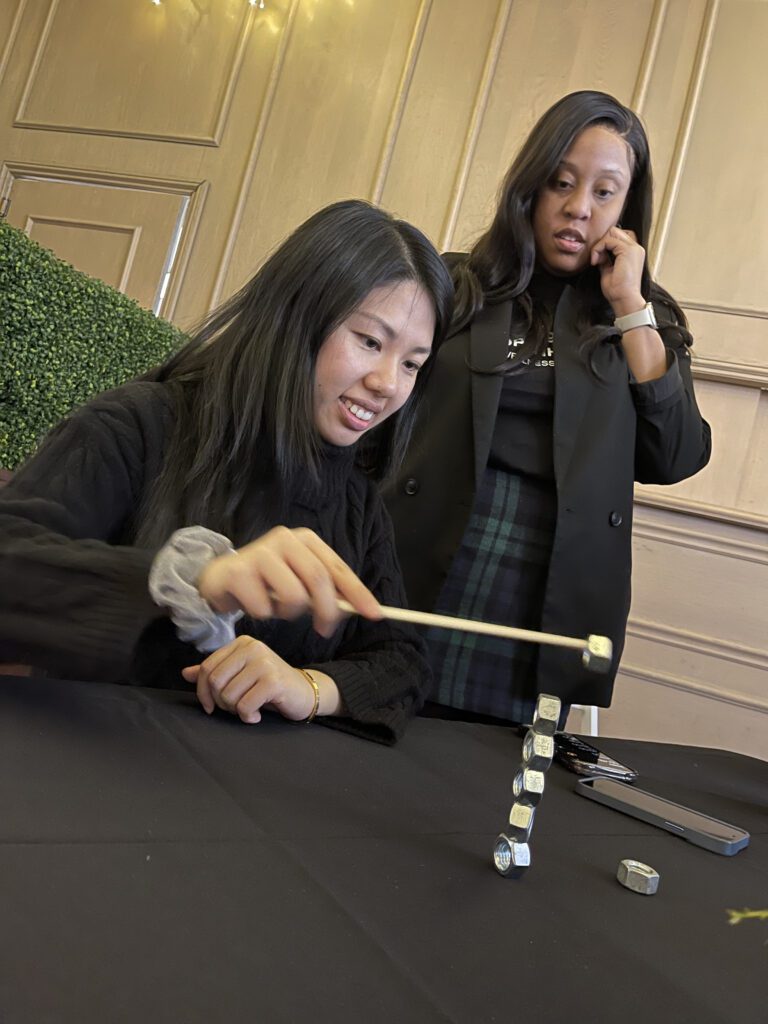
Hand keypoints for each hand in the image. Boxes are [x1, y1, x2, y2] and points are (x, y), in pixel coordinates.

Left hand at [182, 635, 338, 722]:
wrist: (304, 693)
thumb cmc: (269, 685)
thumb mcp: (240, 675)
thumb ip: (215, 672)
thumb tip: (185, 673)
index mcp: (241, 643)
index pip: (207, 667)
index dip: (203, 691)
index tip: (210, 706)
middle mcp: (253, 648)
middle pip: (216, 681)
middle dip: (220, 702)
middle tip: (234, 708)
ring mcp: (264, 663)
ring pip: (229, 695)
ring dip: (235, 711)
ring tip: (248, 710)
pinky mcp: (273, 681)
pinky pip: (244, 705)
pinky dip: (247, 716)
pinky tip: (256, 716)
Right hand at [197, 526, 380, 637]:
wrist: (222, 580)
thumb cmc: (267, 582)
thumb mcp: (300, 582)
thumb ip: (327, 591)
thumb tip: (360, 608)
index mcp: (305, 539)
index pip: (337, 568)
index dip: (358, 593)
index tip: (376, 614)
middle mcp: (285, 539)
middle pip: (318, 580)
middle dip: (327, 611)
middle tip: (325, 630)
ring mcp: (260, 553)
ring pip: (294, 596)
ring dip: (289, 613)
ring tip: (277, 608)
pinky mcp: (239, 572)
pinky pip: (265, 608)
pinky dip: (265, 615)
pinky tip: (254, 605)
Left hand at [590, 226, 645, 314]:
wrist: (625, 300)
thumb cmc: (618, 290)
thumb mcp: (608, 270)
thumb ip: (605, 259)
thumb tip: (599, 253)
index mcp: (633, 252)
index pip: (618, 236)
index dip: (605, 244)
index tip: (597, 260)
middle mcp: (636, 248)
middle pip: (615, 231)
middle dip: (602, 242)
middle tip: (596, 258)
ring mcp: (634, 248)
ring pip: (612, 232)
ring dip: (599, 245)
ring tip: (596, 260)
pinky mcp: (628, 251)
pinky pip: (608, 240)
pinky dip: (598, 249)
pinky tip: (596, 262)